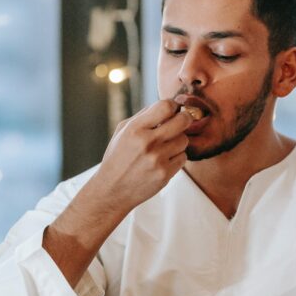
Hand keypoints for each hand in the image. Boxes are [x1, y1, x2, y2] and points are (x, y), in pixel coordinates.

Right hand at [93, 99, 190, 215]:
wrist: (112, 190)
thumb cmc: (118, 158)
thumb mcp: (122, 132)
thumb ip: (144, 116)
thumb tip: (168, 105)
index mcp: (135, 129)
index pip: (166, 106)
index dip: (173, 105)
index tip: (173, 110)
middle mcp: (147, 143)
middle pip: (183, 121)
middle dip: (184, 119)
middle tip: (180, 122)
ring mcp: (157, 160)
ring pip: (184, 140)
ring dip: (178, 141)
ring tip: (165, 146)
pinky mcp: (165, 175)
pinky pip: (183, 158)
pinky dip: (176, 157)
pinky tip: (164, 160)